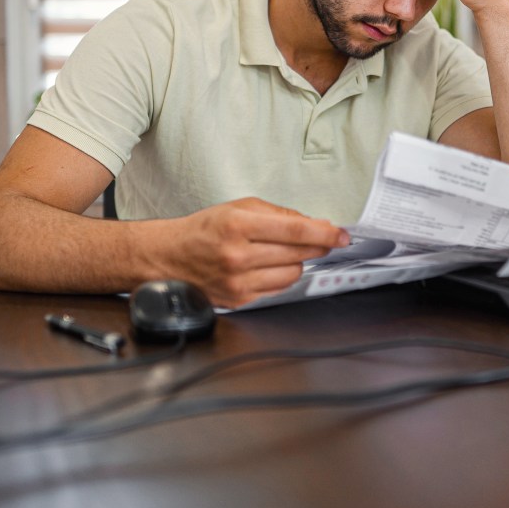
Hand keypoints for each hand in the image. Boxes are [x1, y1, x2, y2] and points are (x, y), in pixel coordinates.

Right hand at [155, 198, 348, 307]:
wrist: (168, 258)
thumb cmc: (203, 230)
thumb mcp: (238, 208)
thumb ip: (278, 214)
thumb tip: (313, 224)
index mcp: (238, 226)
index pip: (295, 230)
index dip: (324, 233)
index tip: (341, 235)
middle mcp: (238, 255)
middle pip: (298, 253)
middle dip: (316, 246)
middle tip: (322, 240)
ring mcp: (238, 281)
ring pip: (292, 274)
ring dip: (296, 262)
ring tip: (281, 253)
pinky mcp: (239, 299)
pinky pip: (278, 289)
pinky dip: (280, 277)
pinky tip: (268, 267)